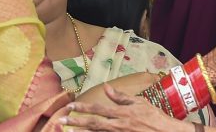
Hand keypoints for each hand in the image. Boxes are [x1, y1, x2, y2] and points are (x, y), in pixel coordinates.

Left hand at [60, 83, 193, 131]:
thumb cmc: (154, 117)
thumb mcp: (139, 102)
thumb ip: (121, 97)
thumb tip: (107, 87)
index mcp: (122, 113)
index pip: (98, 109)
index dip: (83, 108)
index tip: (70, 106)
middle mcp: (118, 125)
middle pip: (93, 123)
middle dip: (76, 121)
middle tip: (62, 120)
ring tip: (68, 130)